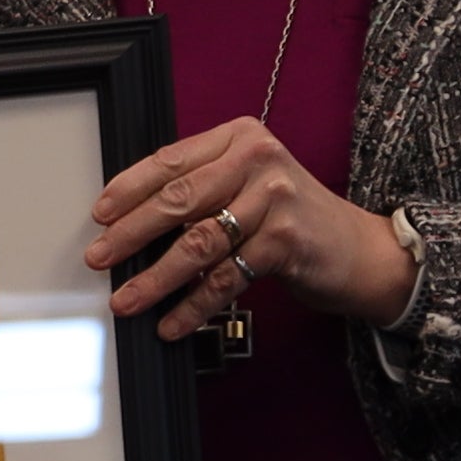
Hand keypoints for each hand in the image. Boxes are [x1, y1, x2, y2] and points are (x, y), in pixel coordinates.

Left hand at [89, 118, 400, 336]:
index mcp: (240, 137)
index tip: (100, 214)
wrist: (360, 249)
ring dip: (156, 278)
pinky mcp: (285, 240)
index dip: (129, 189)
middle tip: (99, 258)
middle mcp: (258, 160)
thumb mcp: (249, 185)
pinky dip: (193, 306)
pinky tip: (171, 323)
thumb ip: (202, 189)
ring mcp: (275, 199)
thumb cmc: (292, 219)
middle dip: (131, 233)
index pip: (171, 160)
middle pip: (179, 199)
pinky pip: (225, 278)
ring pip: (198, 243)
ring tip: (126, 300)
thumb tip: (129, 220)